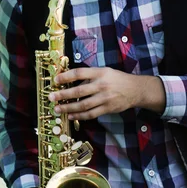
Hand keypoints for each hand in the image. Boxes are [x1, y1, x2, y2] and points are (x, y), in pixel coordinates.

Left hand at [48, 67, 165, 119]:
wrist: (135, 90)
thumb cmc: (117, 79)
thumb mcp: (104, 72)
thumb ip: (90, 77)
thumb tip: (72, 83)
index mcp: (100, 73)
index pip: (79, 73)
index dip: (66, 76)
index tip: (55, 80)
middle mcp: (101, 85)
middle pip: (79, 91)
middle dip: (63, 95)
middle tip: (51, 97)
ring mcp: (104, 98)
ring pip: (83, 105)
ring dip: (68, 108)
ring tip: (58, 109)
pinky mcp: (107, 109)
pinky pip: (91, 114)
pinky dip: (79, 115)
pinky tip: (71, 115)